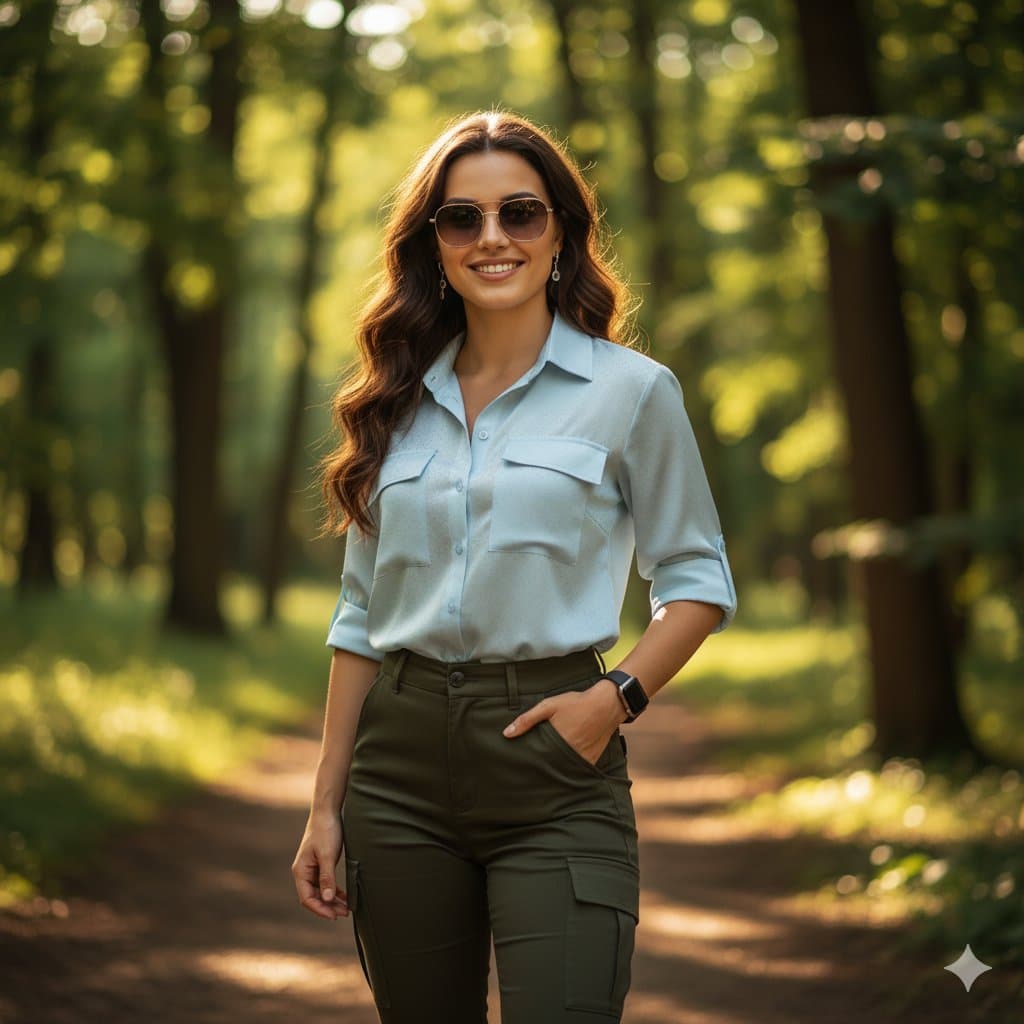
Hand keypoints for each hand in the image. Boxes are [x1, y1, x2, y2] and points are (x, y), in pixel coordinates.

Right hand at [292, 811, 348, 919]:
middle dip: (328, 907)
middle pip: (314, 897)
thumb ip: (327, 877)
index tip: (334, 916)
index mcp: (301, 871)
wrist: (328, 811)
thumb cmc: (326, 831)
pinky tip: (345, 897)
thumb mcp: (327, 855)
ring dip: (332, 900)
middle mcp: (304, 872)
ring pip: (321, 891)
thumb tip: (328, 899)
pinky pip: (326, 883)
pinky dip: (335, 891)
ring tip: (347, 909)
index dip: (320, 909)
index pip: (307, 898)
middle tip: (344, 914)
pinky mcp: (321, 864)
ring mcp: (312, 868)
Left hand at [502, 680, 626, 764]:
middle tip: (528, 771)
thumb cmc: (576, 703)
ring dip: (554, 769)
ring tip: (543, 769)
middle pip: (549, 767)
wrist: (606, 704)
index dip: (528, 764)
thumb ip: (527, 720)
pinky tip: (562, 764)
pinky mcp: (590, 761)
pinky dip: (569, 768)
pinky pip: (576, 769)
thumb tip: (507, 734)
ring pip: (562, 770)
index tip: (519, 766)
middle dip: (539, 768)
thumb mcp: (548, 706)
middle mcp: (568, 755)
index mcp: (556, 743)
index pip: (537, 761)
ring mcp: (581, 760)